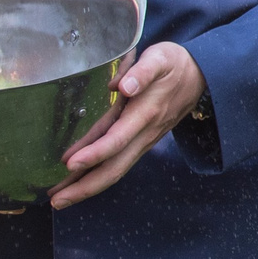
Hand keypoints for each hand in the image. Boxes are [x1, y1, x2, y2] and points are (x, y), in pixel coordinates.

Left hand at [52, 42, 205, 208]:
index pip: (118, 139)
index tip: (70, 163)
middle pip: (115, 168)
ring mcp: (144, 141)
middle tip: (57, 200)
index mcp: (146, 113)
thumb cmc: (174, 65)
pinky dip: (97, 178)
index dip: (94, 154)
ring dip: (88, 188)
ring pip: (116, 171)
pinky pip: (119, 165)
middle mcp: (145, 133)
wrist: (200, 76)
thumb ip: (142, 71)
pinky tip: (79, 182)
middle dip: (85, 186)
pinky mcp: (141, 142)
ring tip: (60, 199)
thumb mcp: (160, 58)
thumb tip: (124, 86)